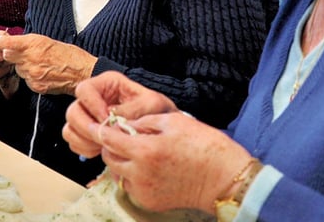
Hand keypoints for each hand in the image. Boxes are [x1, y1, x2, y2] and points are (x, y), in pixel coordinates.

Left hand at [0, 33, 96, 95]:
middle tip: (24, 54)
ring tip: (39, 64)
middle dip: (13, 55)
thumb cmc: (69, 55)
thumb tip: (11, 43)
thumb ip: (27, 43)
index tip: (0, 43)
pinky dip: (31, 77)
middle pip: (8, 57)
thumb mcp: (47, 41)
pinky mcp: (35, 86)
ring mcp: (32, 74)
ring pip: (18, 69)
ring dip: (23, 67)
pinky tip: (43, 74)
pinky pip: (26, 80)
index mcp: (33, 44)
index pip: (5, 44)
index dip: (0, 44)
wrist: (83, 72)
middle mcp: (30, 58)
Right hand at [62, 71, 178, 159]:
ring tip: (102, 146)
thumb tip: (113, 121)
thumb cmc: (155, 109)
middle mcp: (92, 98)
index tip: (107, 119)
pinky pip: (74, 141)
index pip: (84, 90)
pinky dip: (83, 148)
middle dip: (85, 128)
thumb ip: (134, 110)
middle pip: (72, 111)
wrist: (160, 125)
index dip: (92, 106)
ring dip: (83, 140)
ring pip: (70, 128)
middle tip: (102, 139)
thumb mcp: (152, 104)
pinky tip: (100, 150)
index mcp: (106, 84)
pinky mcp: (86, 132)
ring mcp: (87, 116)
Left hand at [89, 111, 253, 212]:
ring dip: (121, 162)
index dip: (101, 129)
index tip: (98, 124)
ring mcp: (144, 190)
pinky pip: (131, 187)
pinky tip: (149, 168)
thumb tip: (126, 123)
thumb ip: (144, 121)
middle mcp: (140, 173)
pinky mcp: (150, 202)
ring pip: (117, 173)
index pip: (108, 139)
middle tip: (123, 137)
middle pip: (108, 157)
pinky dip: (133, 177)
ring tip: (139, 153)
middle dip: (111, 146)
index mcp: (145, 150)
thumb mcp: (174, 121)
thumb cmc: (205, 146)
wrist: (225, 179)